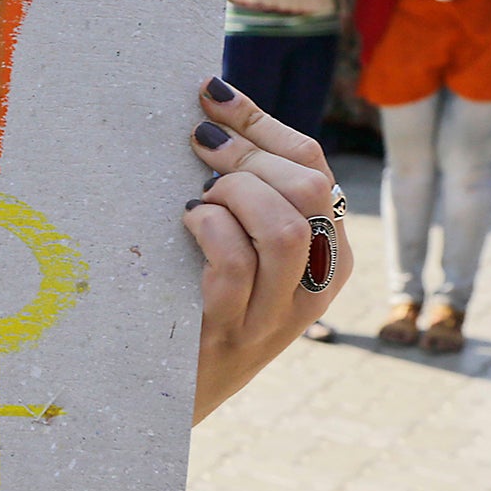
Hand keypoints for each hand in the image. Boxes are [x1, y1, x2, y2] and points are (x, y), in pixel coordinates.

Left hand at [182, 79, 345, 422]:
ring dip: (234, 195)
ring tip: (197, 199)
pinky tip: (187, 223)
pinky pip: (236, 269)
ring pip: (286, 228)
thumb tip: (205, 109)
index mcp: (327, 250)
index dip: (258, 121)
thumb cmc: (190, 303)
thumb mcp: (232, 246)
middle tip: (197, 145)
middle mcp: (317, 283)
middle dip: (246, 153)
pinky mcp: (234, 337)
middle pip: (308, 188)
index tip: (207, 93)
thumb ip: (238, 194)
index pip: (312, 165)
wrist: (162, 397)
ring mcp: (279, 315)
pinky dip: (210, 233)